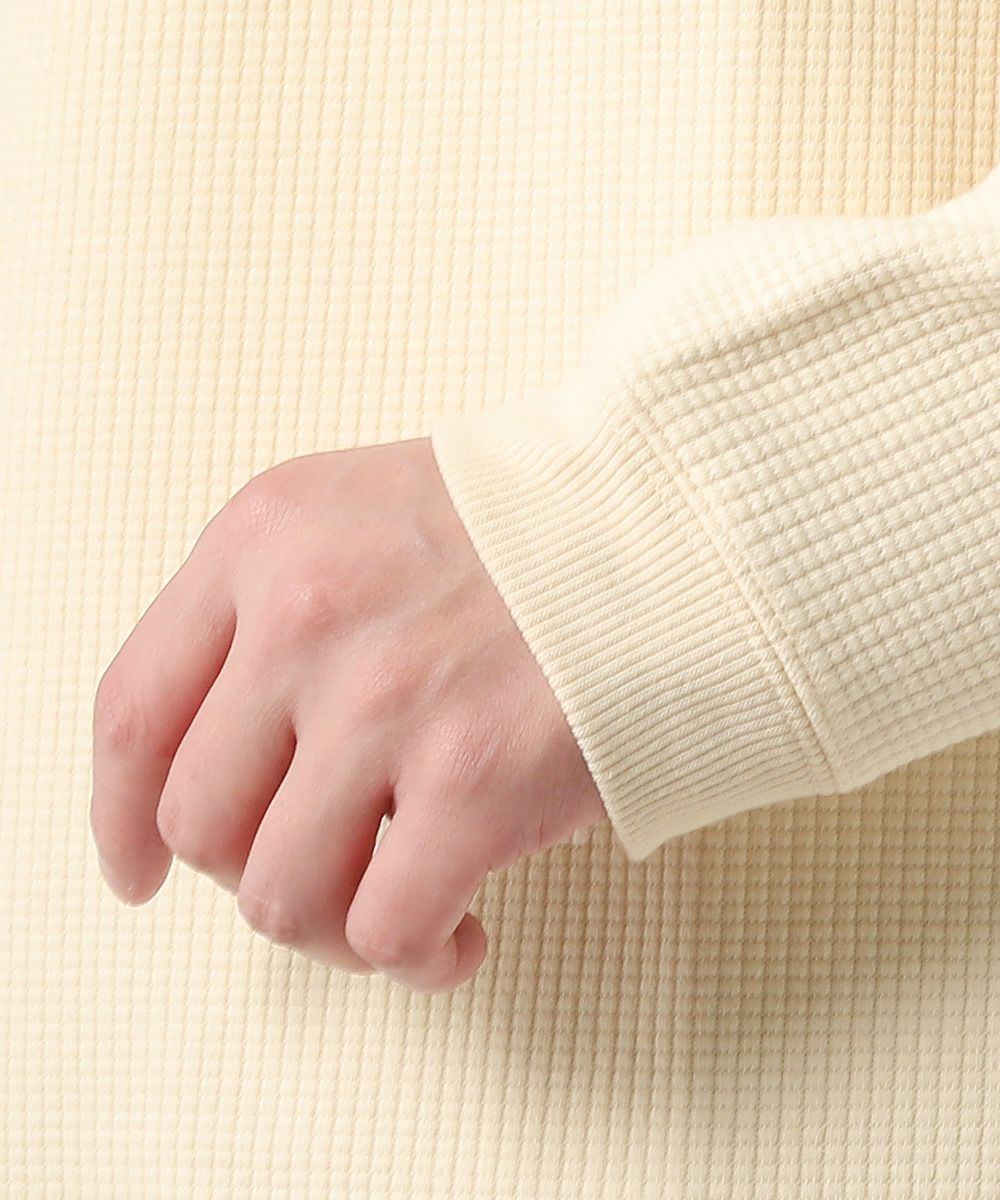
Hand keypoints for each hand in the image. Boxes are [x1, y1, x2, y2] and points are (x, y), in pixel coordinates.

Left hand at [90, 437, 607, 992]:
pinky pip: (386, 931)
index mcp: (263, 542)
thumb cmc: (528, 528)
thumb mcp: (364, 515)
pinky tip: (458, 934)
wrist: (673, 526)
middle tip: (320, 873)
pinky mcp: (474, 783)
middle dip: (249, 875)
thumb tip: (230, 765)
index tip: (137, 871)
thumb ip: (275, 611)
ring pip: (278, 898)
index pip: (131, 712)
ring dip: (329, 930)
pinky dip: (413, 957)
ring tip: (391, 912)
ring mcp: (385, 704)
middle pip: (199, 823)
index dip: (118, 818)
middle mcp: (305, 619)